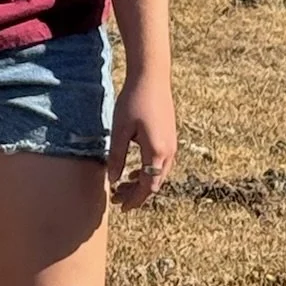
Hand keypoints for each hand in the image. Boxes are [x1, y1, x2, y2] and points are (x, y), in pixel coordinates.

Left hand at [107, 71, 176, 210]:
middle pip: (155, 183)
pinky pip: (161, 163)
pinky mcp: (170, 137)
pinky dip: (149, 171)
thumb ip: (117, 156)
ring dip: (143, 183)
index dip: (135, 199)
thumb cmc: (133, 101)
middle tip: (117, 198)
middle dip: (137, 194)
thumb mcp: (119, 130)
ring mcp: (172, 145)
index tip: (121, 207)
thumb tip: (114, 180)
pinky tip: (135, 170)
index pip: (148, 186)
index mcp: (156, 152)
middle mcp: (169, 152)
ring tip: (124, 186)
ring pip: (159, 174)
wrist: (152, 78)